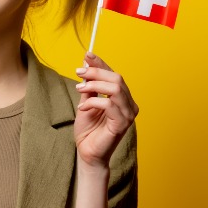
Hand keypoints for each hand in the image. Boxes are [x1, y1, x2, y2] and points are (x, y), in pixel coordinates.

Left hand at [74, 52, 138, 168]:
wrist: (87, 152)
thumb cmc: (88, 130)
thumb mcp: (86, 102)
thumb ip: (89, 86)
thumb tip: (86, 64)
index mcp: (122, 98)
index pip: (114, 74)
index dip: (101, 63)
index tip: (87, 55)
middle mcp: (129, 104)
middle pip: (117, 78)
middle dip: (96, 72)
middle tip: (78, 73)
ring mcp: (128, 115)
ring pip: (116, 88)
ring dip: (95, 85)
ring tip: (79, 89)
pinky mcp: (122, 124)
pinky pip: (109, 104)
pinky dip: (93, 102)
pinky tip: (83, 108)